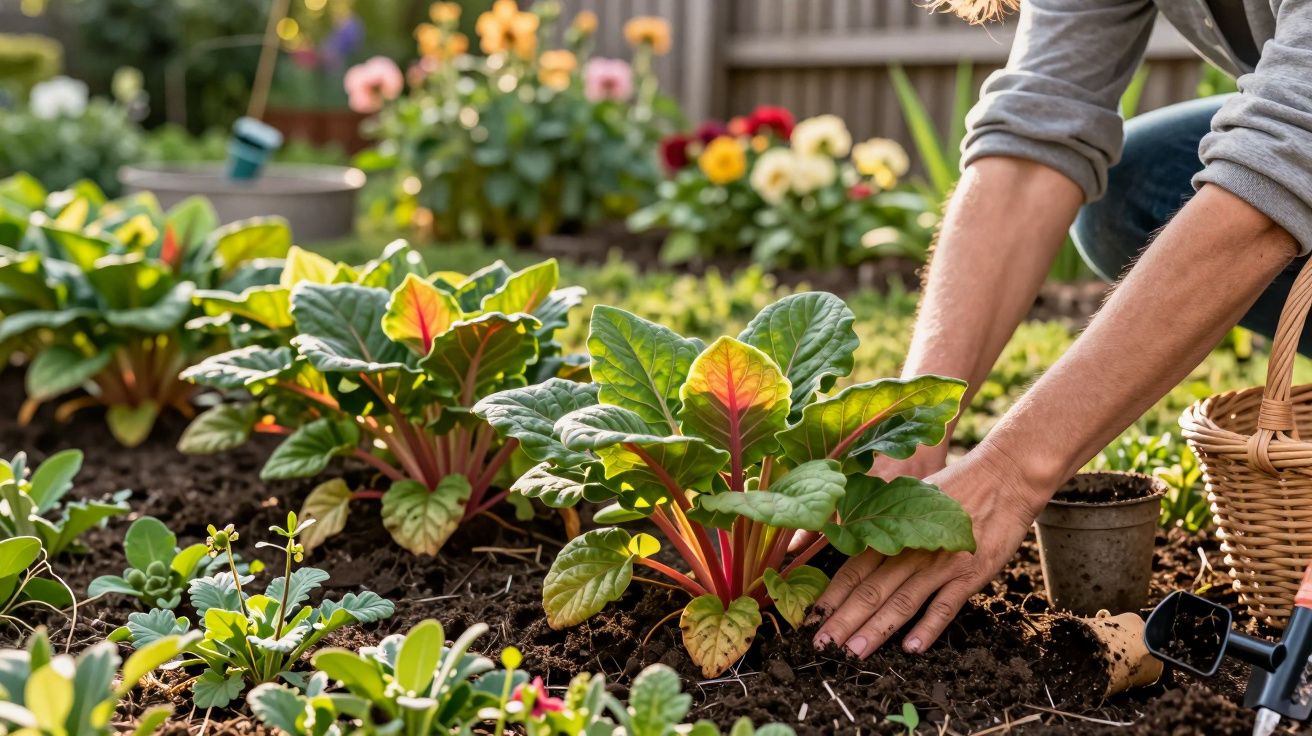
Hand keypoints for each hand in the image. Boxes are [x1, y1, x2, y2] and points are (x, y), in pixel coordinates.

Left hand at [810, 446, 1044, 657]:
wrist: (1004, 477)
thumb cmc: (954, 486)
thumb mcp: (910, 496)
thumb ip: (882, 520)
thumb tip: (845, 534)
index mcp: (893, 530)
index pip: (853, 568)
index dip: (831, 596)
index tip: (811, 618)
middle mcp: (910, 549)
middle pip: (870, 590)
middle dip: (843, 621)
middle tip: (823, 646)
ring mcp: (940, 564)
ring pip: (901, 602)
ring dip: (877, 630)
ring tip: (855, 653)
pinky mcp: (970, 574)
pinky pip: (945, 606)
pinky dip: (928, 628)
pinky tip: (911, 648)